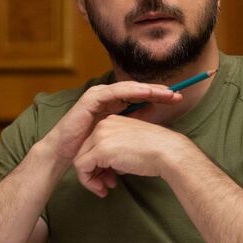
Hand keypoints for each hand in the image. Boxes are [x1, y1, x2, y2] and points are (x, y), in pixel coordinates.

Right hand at [40, 81, 181, 167]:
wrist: (64, 154)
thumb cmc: (89, 150)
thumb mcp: (116, 143)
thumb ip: (130, 137)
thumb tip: (151, 137)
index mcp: (114, 106)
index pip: (140, 98)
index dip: (158, 98)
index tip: (178, 100)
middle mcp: (108, 98)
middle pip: (137, 91)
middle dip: (157, 92)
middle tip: (176, 94)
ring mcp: (99, 96)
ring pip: (128, 88)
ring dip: (147, 89)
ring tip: (164, 92)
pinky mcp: (91, 98)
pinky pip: (114, 91)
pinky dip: (130, 91)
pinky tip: (144, 92)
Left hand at [73, 115, 187, 196]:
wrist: (168, 152)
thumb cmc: (156, 152)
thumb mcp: (132, 145)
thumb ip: (116, 152)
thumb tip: (108, 168)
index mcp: (112, 121)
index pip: (94, 144)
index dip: (99, 163)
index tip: (111, 176)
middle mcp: (103, 124)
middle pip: (85, 151)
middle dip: (94, 171)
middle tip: (107, 185)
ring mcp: (100, 136)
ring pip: (81, 160)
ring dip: (90, 178)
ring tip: (104, 189)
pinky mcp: (100, 150)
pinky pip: (82, 168)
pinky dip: (89, 181)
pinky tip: (102, 189)